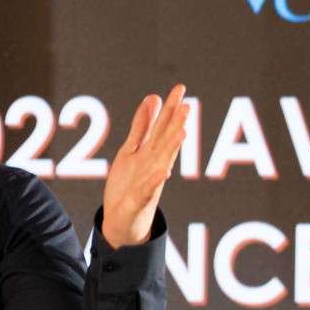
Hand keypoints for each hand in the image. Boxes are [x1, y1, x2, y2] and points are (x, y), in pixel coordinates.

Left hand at [100, 85, 189, 248]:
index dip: (171, 108)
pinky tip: (163, 172)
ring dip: (173, 148)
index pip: (163, 126)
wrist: (122, 220)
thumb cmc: (129, 185)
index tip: (180, 88)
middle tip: (187, 106)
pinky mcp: (140, 200)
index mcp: (151, 152)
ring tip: (183, 133)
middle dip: (176, 124)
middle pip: (166, 141)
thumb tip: (153, 98)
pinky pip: (148, 190)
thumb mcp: (131, 150)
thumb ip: (142, 126)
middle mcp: (155, 165)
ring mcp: (149, 182)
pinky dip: (155, 181)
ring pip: (163, 162)